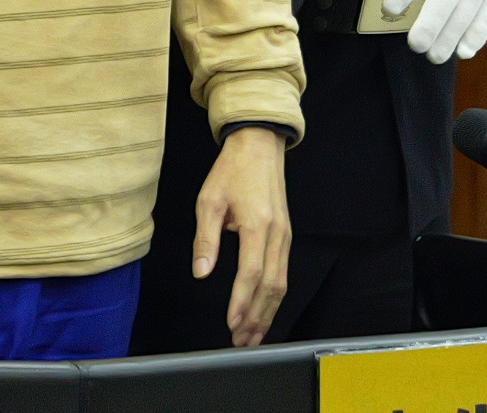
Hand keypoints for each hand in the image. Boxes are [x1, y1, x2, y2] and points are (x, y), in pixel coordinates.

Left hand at [192, 127, 290, 347]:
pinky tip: (263, 311)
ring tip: (252, 335)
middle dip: (255, 317)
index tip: (231, 322)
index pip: (250, 273)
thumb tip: (200, 272)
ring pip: (280, 285)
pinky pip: (282, 274)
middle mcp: (276, 234)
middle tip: (241, 340)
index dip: (241, 301)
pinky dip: (273, 298)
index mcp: (256, 224)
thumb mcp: (209, 200)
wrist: (259, 147)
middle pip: (270, 287)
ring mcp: (285, 236)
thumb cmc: (232, 170)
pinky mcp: (286, 237)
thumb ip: (205, 238)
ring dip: (266, 313)